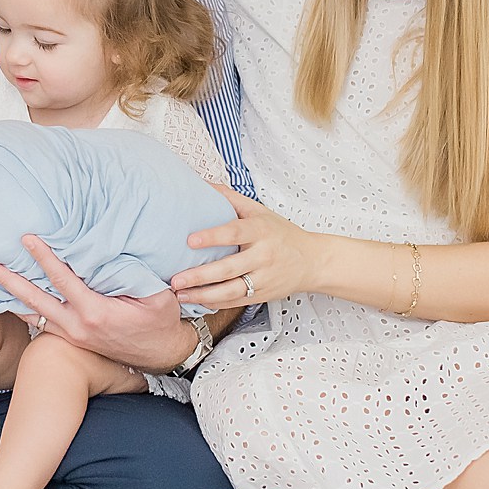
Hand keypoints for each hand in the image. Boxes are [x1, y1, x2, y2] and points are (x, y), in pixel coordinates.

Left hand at [0, 235, 194, 371]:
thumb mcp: (155, 294)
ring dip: (10, 297)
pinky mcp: (72, 338)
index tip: (27, 238)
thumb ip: (131, 274)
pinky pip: (42, 322)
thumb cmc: (160, 321)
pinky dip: (24, 309)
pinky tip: (10, 298)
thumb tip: (109, 250)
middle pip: (35, 300)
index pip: (62, 280)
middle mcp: (77, 327)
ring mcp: (72, 335)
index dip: (44, 258)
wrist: (162, 355)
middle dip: (8, 281)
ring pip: (34, 313)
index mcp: (95, 313)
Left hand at [171, 186, 322, 309]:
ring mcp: (263, 279)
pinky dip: (215, 303)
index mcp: (261, 231)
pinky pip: (235, 301)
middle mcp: (263, 256)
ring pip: (230, 291)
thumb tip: (203, 184)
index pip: (234, 233)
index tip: (190, 240)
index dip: (212, 237)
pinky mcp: (262, 295)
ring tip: (180, 294)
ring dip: (203, 295)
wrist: (312, 261)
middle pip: (228, 268)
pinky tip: (196, 301)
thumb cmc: (281, 233)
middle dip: (199, 276)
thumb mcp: (260, 211)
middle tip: (175, 279)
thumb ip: (231, 198)